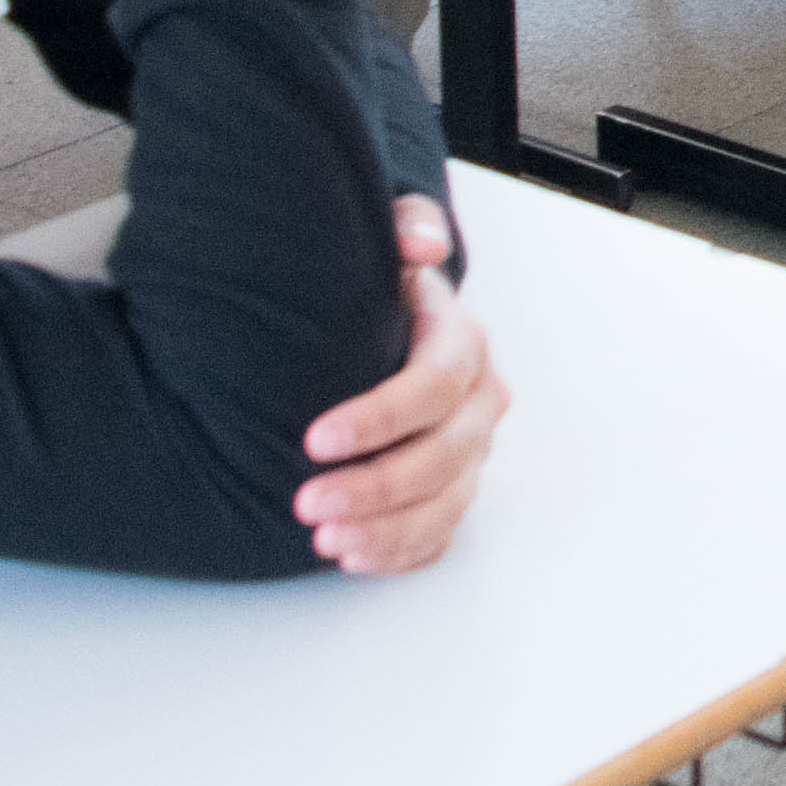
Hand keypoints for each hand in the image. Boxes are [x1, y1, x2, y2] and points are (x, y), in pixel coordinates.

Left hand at [291, 201, 505, 575]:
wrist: (398, 328)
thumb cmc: (384, 293)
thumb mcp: (392, 248)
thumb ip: (408, 229)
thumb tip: (420, 244)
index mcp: (463, 346)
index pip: (434, 386)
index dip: (380, 418)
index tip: (315, 439)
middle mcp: (478, 404)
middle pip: (443, 457)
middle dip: (376, 487)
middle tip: (307, 504)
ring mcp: (470, 452)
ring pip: (446, 504)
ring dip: (387, 530)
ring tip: (324, 540)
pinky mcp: (454, 489)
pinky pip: (441, 533)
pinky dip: (400, 551)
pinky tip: (353, 556)